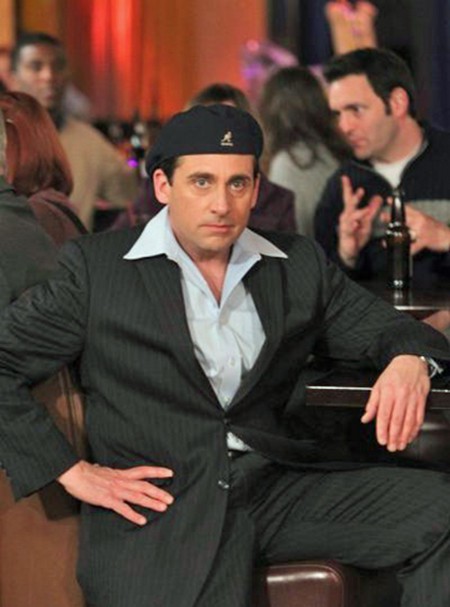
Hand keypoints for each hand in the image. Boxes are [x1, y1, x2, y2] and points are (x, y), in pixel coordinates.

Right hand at [58, 460, 173, 524]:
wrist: (75, 474)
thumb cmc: (87, 473)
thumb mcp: (102, 470)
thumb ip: (108, 472)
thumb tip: (103, 468)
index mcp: (122, 474)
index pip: (144, 471)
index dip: (157, 471)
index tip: (170, 473)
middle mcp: (122, 481)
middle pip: (145, 485)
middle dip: (159, 492)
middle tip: (171, 499)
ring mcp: (116, 490)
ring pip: (138, 496)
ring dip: (151, 502)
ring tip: (163, 508)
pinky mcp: (108, 500)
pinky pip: (123, 509)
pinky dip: (133, 515)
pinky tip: (142, 520)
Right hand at [337, 175, 382, 266]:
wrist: (350, 250)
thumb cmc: (356, 235)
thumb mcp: (367, 221)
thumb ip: (372, 209)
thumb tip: (378, 198)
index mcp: (351, 212)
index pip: (349, 198)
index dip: (347, 188)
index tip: (345, 178)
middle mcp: (346, 217)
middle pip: (348, 204)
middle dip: (352, 197)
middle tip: (359, 190)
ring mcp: (345, 226)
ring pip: (350, 216)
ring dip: (357, 212)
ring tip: (365, 209)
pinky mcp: (346, 234)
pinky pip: (349, 229)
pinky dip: (352, 225)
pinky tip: (356, 223)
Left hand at [361, 355, 429, 451]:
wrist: (411, 362)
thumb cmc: (393, 374)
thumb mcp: (378, 386)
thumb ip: (372, 404)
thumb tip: (365, 418)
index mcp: (387, 392)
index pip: (384, 414)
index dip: (382, 429)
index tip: (381, 439)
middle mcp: (401, 396)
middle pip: (397, 420)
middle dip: (394, 436)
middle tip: (391, 447)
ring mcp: (413, 398)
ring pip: (409, 421)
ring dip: (405, 435)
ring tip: (401, 445)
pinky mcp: (421, 400)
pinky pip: (419, 417)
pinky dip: (415, 429)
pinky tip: (411, 436)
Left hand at [380, 203, 449, 254]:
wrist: (448, 236)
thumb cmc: (434, 229)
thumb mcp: (424, 220)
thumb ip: (412, 218)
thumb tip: (398, 218)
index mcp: (419, 215)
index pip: (407, 208)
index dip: (397, 204)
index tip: (388, 199)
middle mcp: (420, 220)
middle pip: (404, 218)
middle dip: (391, 218)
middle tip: (382, 217)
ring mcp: (423, 230)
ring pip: (406, 233)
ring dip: (395, 238)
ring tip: (386, 241)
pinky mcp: (426, 240)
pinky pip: (413, 246)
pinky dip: (408, 250)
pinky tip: (401, 251)